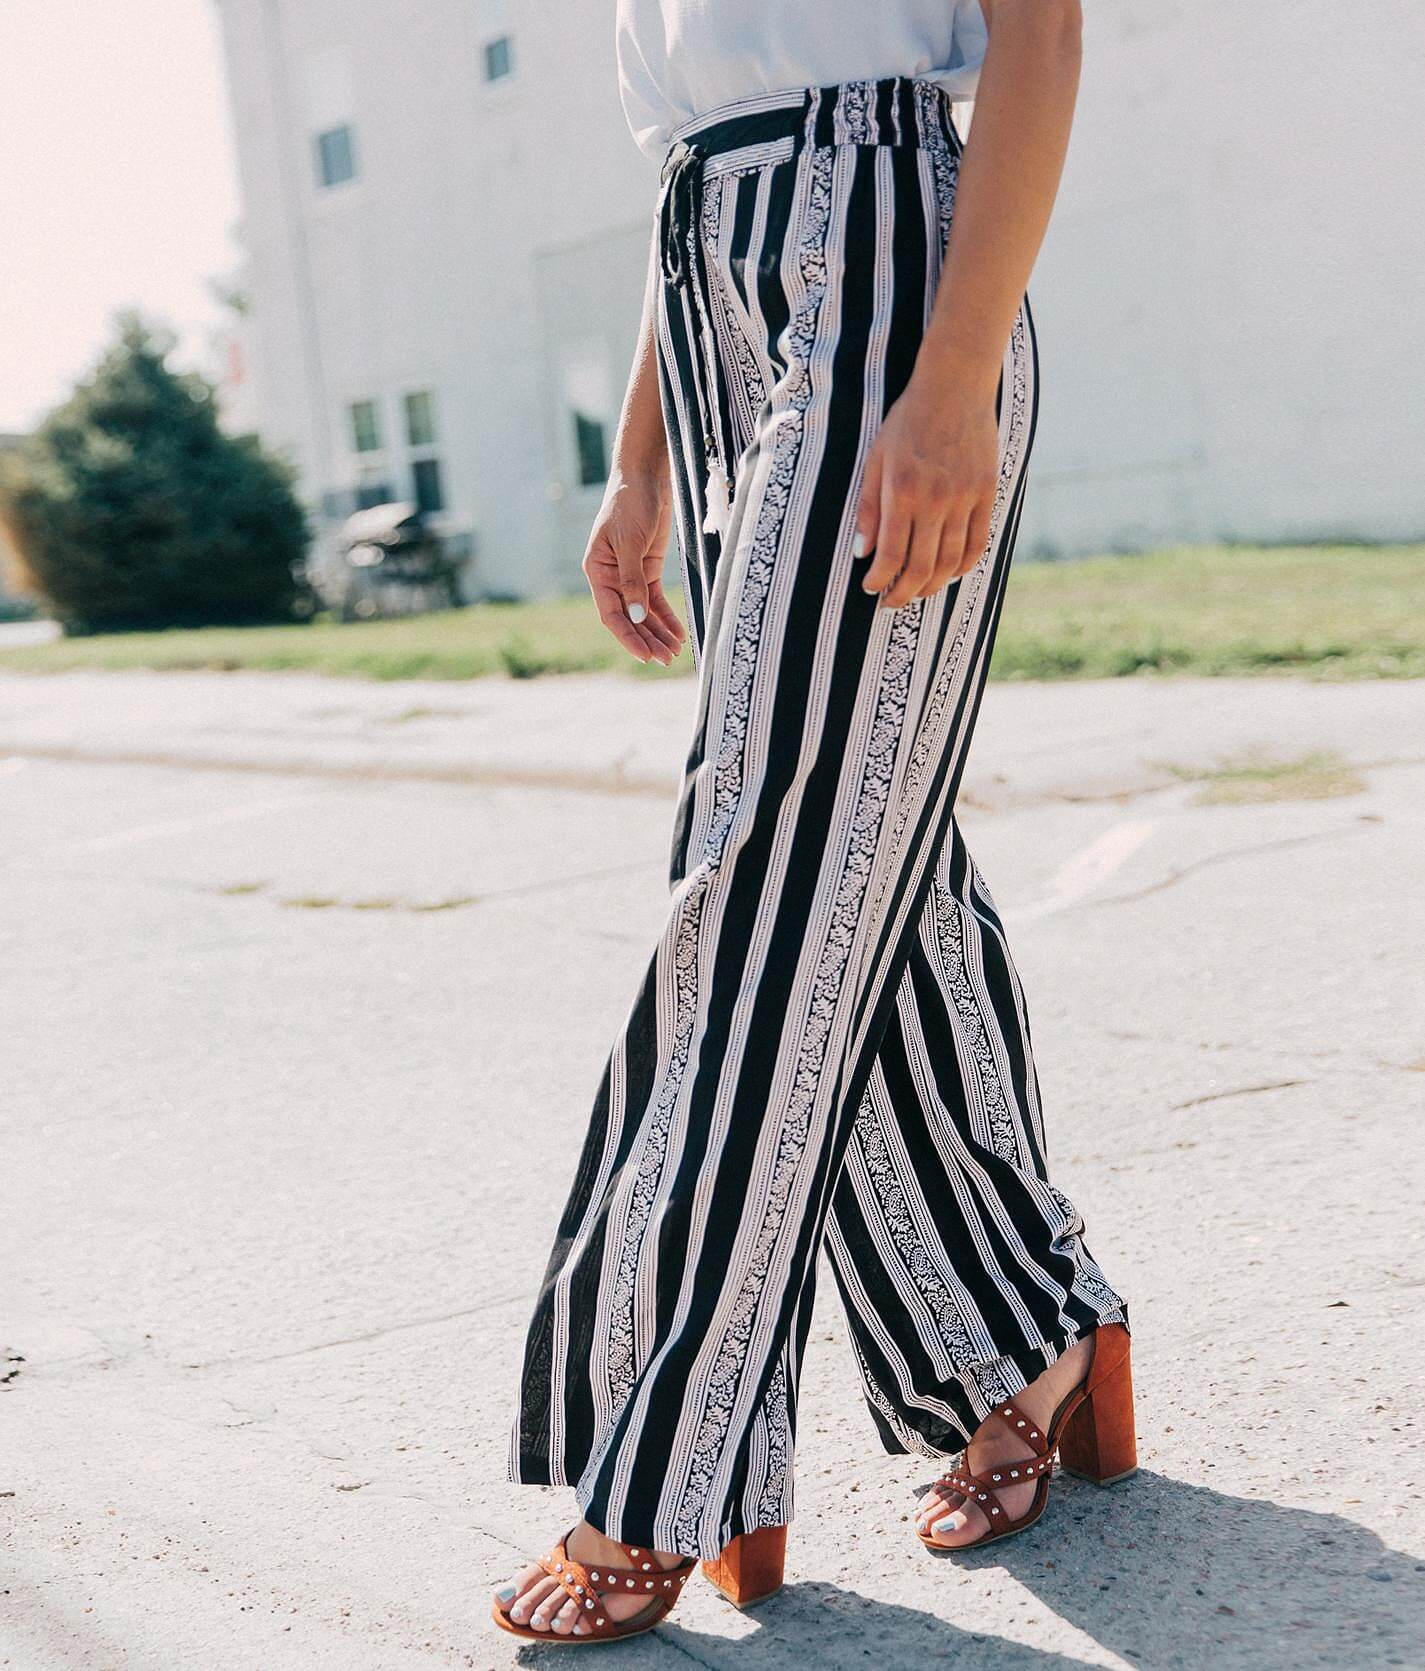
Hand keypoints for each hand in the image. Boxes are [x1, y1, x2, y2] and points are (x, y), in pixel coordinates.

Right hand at [582, 463, 684, 665]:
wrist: (645, 477)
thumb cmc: (630, 504)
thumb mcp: (630, 542)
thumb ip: (632, 580)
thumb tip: (636, 616)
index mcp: (598, 571)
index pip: (611, 614)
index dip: (628, 637)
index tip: (644, 656)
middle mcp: (611, 578)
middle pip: (629, 618)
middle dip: (647, 640)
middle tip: (665, 659)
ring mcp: (631, 575)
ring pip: (644, 613)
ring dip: (658, 633)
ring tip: (674, 653)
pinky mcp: (648, 568)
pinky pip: (656, 601)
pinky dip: (666, 617)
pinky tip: (678, 634)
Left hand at [853, 370, 999, 608]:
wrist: (955, 387)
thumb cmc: (908, 421)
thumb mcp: (876, 458)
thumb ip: (869, 507)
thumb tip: (862, 551)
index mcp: (902, 491)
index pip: (891, 554)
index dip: (879, 580)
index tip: (870, 589)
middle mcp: (935, 500)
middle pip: (921, 567)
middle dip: (903, 594)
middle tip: (890, 603)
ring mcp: (965, 498)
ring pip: (951, 562)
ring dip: (932, 586)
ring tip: (917, 593)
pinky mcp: (986, 494)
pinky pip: (978, 543)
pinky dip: (964, 566)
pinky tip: (949, 575)